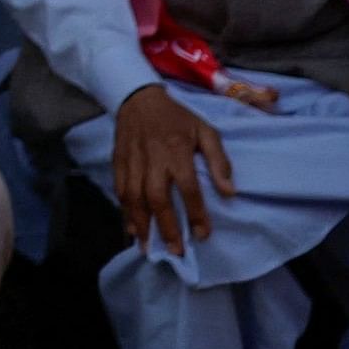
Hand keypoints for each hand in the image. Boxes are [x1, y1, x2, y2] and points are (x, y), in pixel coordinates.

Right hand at [110, 84, 233, 256]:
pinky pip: (120, 190)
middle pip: (157, 197)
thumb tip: (229, 192)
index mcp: (177, 151)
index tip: (203, 234)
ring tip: (147, 247)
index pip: (188, 187)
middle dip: (165, 226)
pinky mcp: (118, 162)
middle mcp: (153, 159)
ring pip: (134, 197)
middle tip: (175, 250)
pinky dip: (124, 211)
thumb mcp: (206, 131)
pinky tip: (131, 228)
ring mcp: (133, 161)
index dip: (196, 213)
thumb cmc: (177, 118)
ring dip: (141, 224)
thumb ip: (218, 160)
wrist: (138, 98)